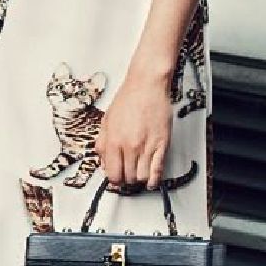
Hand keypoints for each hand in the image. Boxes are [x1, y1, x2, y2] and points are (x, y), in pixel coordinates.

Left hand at [96, 73, 174, 189]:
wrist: (147, 85)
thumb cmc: (128, 99)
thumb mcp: (106, 121)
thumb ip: (103, 143)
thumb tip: (103, 161)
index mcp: (114, 141)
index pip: (112, 174)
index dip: (114, 180)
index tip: (116, 178)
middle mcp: (130, 146)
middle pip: (128, 178)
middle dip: (126, 179)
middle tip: (127, 175)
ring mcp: (147, 146)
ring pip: (143, 177)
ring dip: (140, 179)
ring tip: (138, 174)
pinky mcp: (162, 144)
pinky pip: (158, 169)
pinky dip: (155, 179)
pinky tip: (151, 180)